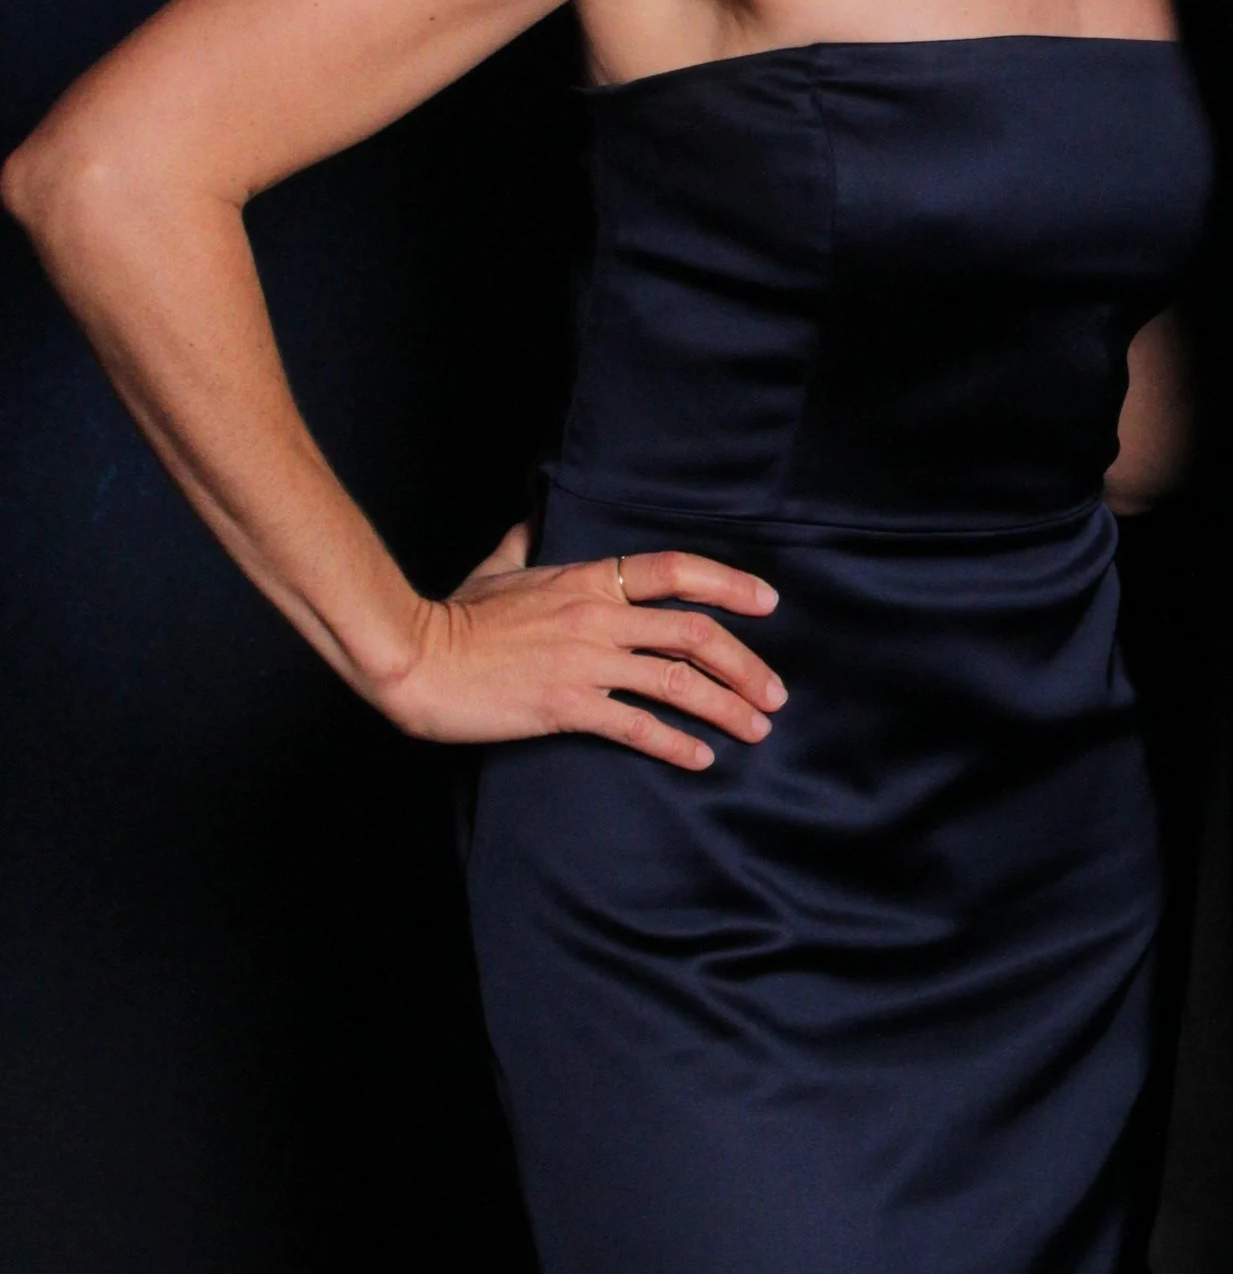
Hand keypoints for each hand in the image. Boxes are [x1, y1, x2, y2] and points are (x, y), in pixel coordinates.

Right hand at [377, 524, 785, 770]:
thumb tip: (532, 516)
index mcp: (587, 579)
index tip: (768, 602)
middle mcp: (597, 616)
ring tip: (756, 728)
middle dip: (745, 664)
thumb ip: (524, 542)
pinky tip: (701, 757)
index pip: (675, 571)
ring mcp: (585, 661)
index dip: (730, 584)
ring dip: (726, 706)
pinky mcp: (567, 705)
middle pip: (694, 632)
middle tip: (774, 692)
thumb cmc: (453, 615)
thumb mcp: (496, 568)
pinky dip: (676, 744)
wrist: (416, 658)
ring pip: (677, 681)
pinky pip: (637, 726)